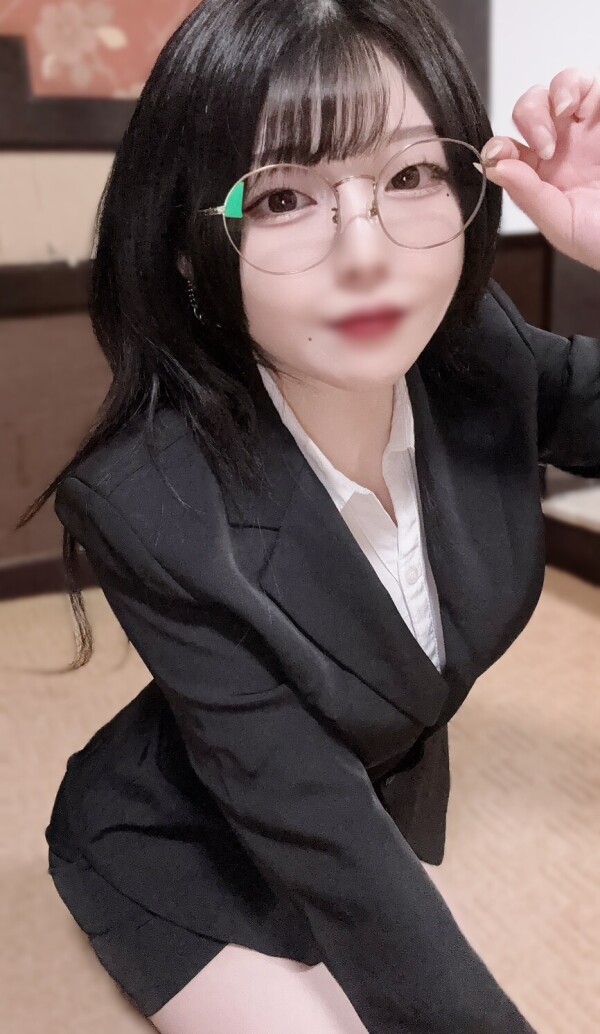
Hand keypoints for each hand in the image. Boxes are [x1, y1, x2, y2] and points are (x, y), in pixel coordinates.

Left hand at [479, 68, 599, 271]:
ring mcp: (584, 128)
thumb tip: (493, 167)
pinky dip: (574, 86)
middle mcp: (559, 147)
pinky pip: (586, 84)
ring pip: (555, 89)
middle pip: (528, 110)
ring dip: (551, 98)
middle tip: (545, 147)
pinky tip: (574, 108)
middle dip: (529, 119)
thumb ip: (528, 196)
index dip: (497, 147)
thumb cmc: (599, 238)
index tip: (500, 155)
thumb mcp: (561, 224)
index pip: (506, 150)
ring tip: (562, 116)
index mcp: (539, 176)